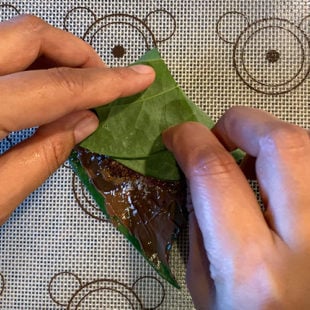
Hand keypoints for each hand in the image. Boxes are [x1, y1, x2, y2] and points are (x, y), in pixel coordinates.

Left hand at [0, 15, 154, 224]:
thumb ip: (44, 155)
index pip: (56, 88)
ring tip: (79, 83)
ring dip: (55, 53)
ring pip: (10, 34)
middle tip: (104, 80)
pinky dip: (30, 61)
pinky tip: (43, 86)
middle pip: (29, 35)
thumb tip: (87, 119)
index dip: (106, 83)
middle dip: (79, 54)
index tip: (141, 77)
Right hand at [163, 107, 309, 308]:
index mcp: (253, 269)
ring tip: (250, 158)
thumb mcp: (206, 286)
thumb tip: (195, 174)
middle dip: (240, 124)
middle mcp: (307, 245)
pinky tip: (278, 178)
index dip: (189, 140)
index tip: (176, 137)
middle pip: (282, 144)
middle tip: (220, 137)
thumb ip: (200, 225)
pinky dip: (294, 158)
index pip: (215, 173)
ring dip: (271, 138)